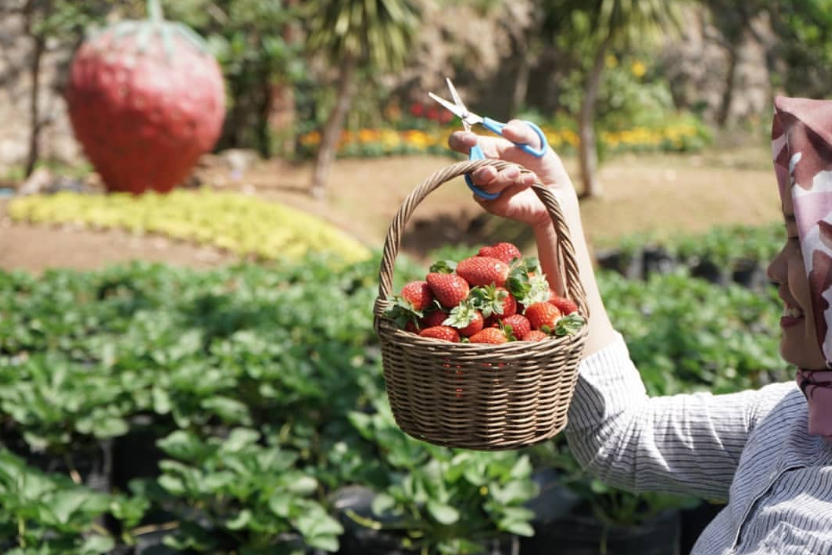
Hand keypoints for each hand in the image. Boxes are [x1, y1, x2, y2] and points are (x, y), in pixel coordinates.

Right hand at [448, 120, 575, 227]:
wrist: (557, 190)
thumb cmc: (542, 164)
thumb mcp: (536, 142)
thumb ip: (522, 131)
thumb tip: (505, 129)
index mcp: (486, 149)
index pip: (461, 143)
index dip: (459, 140)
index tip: (471, 140)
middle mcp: (482, 169)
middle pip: (465, 169)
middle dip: (478, 169)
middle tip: (492, 169)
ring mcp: (487, 188)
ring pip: (481, 185)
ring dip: (500, 178)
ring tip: (518, 171)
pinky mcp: (496, 205)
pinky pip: (497, 197)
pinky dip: (514, 186)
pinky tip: (530, 179)